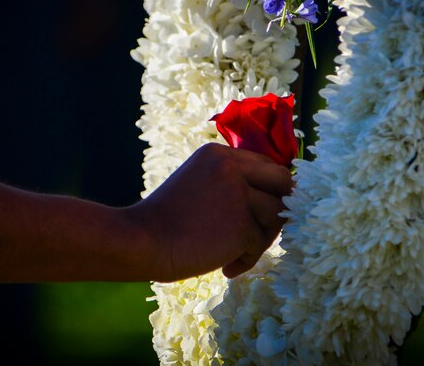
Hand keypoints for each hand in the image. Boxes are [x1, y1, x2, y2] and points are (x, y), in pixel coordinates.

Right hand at [129, 143, 291, 281]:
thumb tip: (273, 200)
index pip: (266, 165)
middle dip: (280, 208)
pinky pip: (259, 245)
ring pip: (276, 216)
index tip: (264, 211)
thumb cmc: (166, 221)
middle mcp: (232, 166)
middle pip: (283, 182)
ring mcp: (239, 194)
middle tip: (264, 231)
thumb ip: (231, 184)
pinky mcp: (242, 224)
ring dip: (260, 239)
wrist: (141, 241)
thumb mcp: (199, 185)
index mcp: (219, 155)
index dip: (271, 190)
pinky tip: (225, 267)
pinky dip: (246, 260)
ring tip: (234, 254)